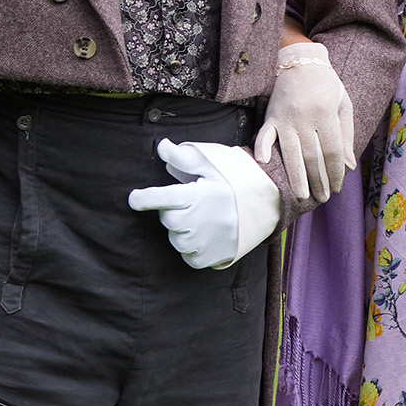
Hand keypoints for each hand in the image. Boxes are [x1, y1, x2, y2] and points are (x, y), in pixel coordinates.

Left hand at [127, 138, 282, 269]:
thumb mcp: (213, 164)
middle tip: (195, 204)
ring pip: (177, 239)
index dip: (142, 198)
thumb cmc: (239, 183)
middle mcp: (195, 222)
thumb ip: (183, 156)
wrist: (270, 206)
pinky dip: (194, 248)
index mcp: (193, 196)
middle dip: (175, 211)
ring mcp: (202, 242)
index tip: (134, 199)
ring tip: (204, 220)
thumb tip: (161, 147)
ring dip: (184, 231)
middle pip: (167, 220)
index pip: (157, 198)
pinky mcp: (210, 258)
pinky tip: (208, 236)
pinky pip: (190, 256)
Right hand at [254, 41, 355, 204]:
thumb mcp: (344, 105)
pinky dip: (262, 148)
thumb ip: (347, 135)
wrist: (300, 60)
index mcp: (326, 114)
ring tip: (302, 195)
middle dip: (319, 181)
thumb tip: (349, 166)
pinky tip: (264, 163)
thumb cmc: (327, 85)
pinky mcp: (270, 116)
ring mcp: (285, 117)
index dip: (336, 172)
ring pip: (291, 152)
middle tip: (323, 198)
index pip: (332, 151)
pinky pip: (264, 135)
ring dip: (296, 176)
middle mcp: (305, 117)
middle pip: (313, 157)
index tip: (338, 187)